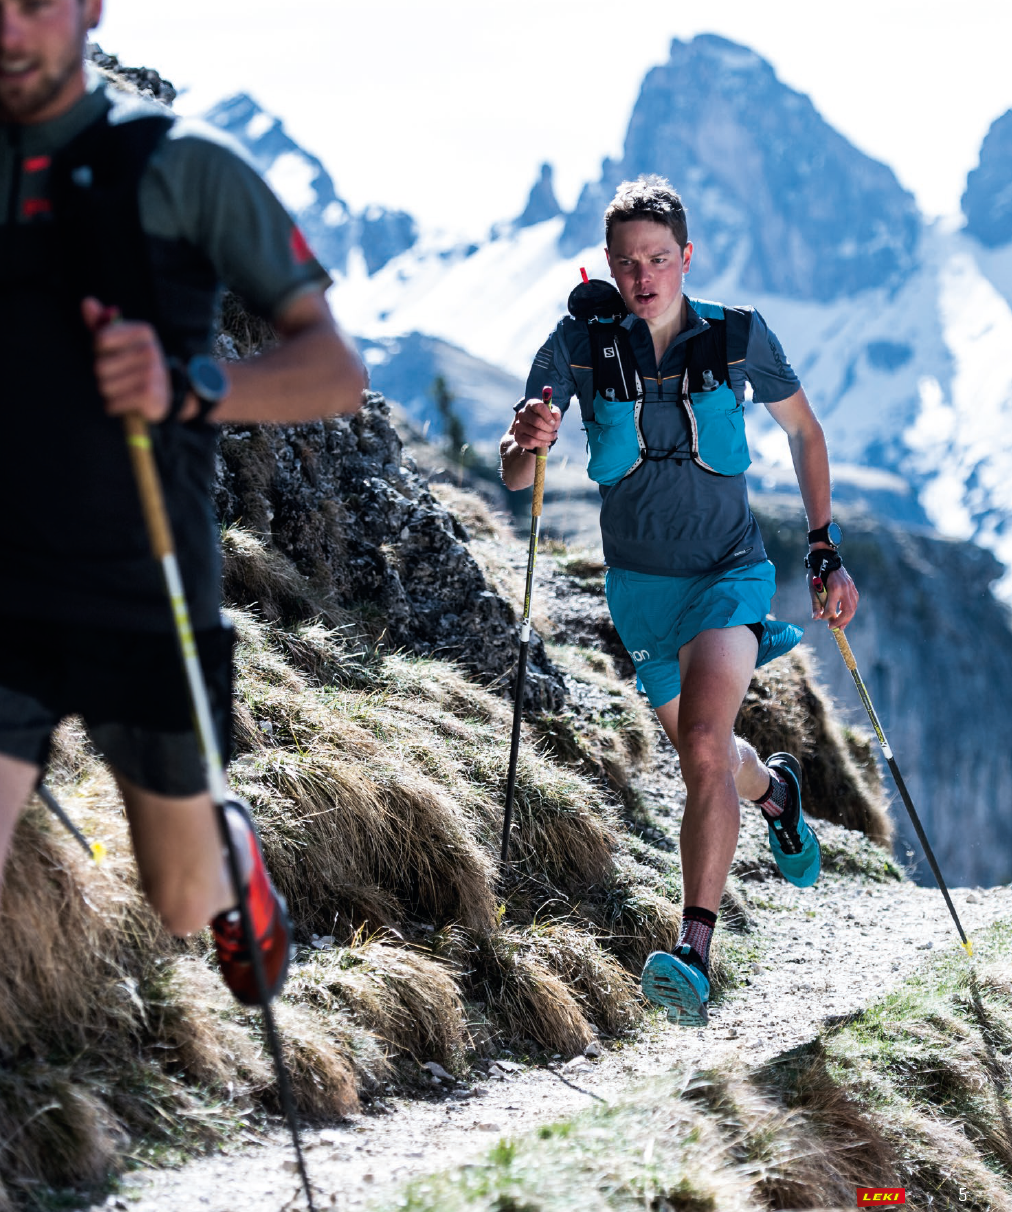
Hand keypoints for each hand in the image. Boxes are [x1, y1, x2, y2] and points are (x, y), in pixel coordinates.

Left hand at [81, 297, 171, 421]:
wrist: (161, 395)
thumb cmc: (132, 364)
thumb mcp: (119, 341)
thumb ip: (101, 323)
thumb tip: (86, 302)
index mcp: (143, 331)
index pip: (100, 340)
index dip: (98, 351)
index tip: (112, 353)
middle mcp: (150, 349)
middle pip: (99, 367)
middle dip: (103, 375)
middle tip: (120, 376)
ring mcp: (152, 373)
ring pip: (104, 386)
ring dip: (109, 392)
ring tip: (124, 389)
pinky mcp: (149, 395)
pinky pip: (112, 403)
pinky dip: (113, 406)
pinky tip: (125, 402)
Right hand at [512, 395, 560, 451]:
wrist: (532, 432)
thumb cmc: (544, 420)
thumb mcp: (553, 415)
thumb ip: (556, 413)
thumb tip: (555, 414)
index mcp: (531, 404)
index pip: (538, 406)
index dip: (547, 415)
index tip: (553, 422)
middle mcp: (522, 413)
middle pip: (537, 421)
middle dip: (549, 429)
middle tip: (554, 432)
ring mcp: (518, 425)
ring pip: (535, 433)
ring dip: (547, 437)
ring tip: (552, 437)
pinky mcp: (518, 436)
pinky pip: (531, 441)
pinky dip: (541, 443)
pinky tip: (547, 442)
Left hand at [810, 563, 858, 629]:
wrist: (826, 558)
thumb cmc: (816, 573)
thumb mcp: (813, 588)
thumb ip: (816, 603)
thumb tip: (816, 618)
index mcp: (834, 588)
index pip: (832, 609)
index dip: (827, 617)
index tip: (823, 620)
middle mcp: (845, 588)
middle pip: (848, 611)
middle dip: (841, 622)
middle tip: (833, 628)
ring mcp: (850, 587)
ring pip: (853, 607)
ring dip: (847, 618)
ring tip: (840, 625)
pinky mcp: (852, 586)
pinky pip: (854, 601)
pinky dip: (850, 610)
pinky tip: (844, 615)